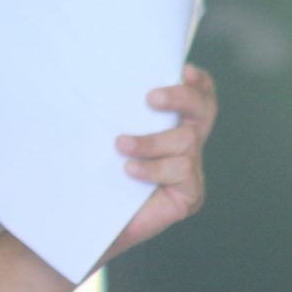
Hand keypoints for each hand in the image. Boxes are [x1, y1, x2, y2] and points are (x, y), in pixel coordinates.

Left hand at [105, 63, 216, 261]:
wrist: (88, 222)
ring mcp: (190, 171)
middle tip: (150, 98)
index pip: (197, 95)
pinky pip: (180, 170)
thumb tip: (88, 78)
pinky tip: (129, 171)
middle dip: (181, 97)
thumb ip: (108, 112)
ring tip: (120, 144)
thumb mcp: (99, 137)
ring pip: (185, 140)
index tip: (182, 69)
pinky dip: (153, 168)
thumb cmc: (91, 174)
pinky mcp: (189, 195)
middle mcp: (186, 144)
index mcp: (170, 124)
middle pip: (202, 109)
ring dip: (150, 141)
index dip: (196, 82)